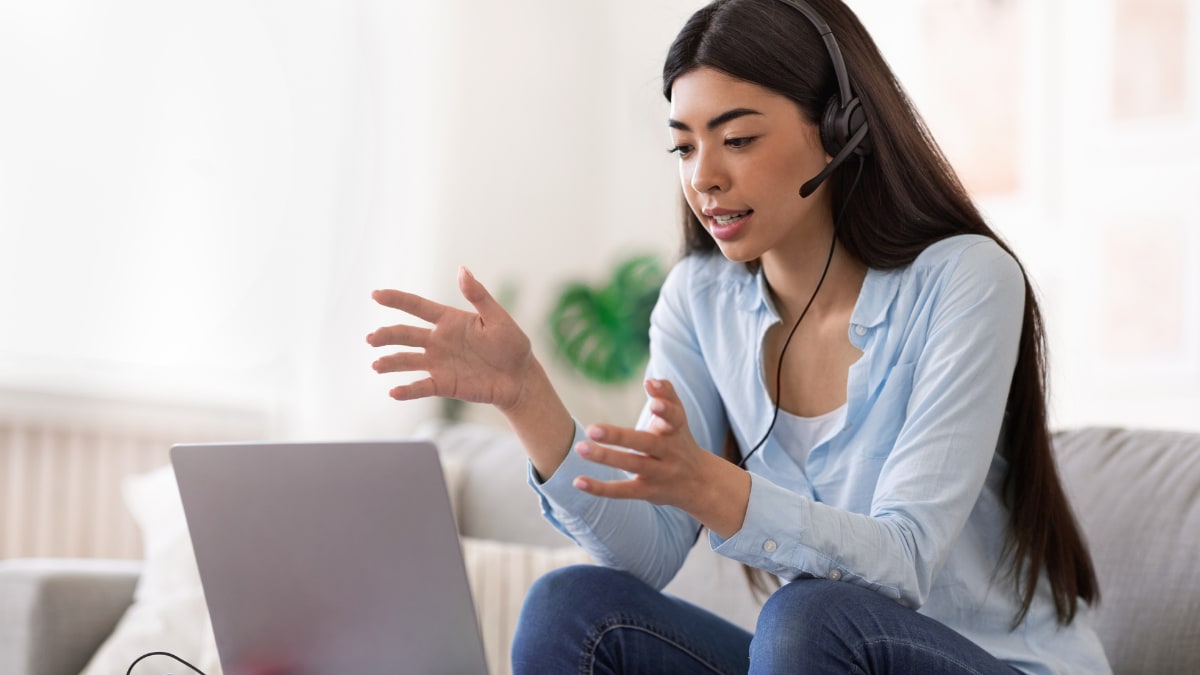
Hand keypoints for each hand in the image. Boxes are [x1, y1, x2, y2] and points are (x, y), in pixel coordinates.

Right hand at [368, 267, 534, 410]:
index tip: (376, 294)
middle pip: (406, 335)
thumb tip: (462, 269)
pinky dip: (407, 390)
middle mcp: (438, 341)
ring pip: (407, 361)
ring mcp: (439, 363)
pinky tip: (393, 392)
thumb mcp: (497, 318)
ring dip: (391, 362)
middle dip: (386, 335)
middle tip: (371, 339)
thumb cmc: (512, 344)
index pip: (417, 307)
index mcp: (449, 320)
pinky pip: (421, 387)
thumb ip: (479, 296)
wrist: (520, 378)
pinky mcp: (443, 384)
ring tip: (376, 365)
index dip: (396, 299)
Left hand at [571, 379, 749, 534]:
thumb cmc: (680, 441)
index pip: (674, 418)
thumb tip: (650, 381)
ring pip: (632, 465)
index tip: (653, 402)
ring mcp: (659, 474)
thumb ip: (667, 394)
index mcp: (676, 431)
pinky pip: (623, 491)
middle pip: (646, 443)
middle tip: (592, 429)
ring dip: (605, 457)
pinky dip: (601, 488)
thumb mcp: (679, 418)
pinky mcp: (648, 492)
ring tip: (580, 448)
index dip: (665, 409)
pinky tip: (578, 481)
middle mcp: (670, 452)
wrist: (700, 483)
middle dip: (619, 436)